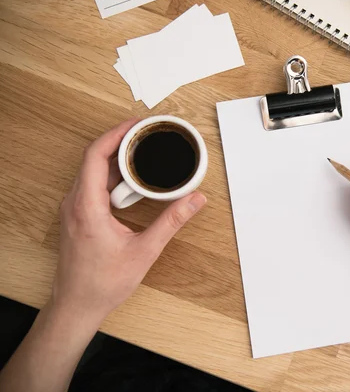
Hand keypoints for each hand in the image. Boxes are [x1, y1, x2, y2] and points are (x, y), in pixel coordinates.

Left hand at [53, 118, 206, 324]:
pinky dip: (112, 176)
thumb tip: (194, 200)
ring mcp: (74, 210)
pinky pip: (92, 186)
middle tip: (146, 135)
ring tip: (142, 153)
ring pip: (93, 172)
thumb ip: (171, 222)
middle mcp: (75, 203)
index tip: (137, 124)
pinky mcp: (78, 217)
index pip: (96, 155)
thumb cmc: (102, 283)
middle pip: (95, 158)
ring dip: (117, 160)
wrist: (77, 305)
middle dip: (121, 142)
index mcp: (86, 206)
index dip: (116, 134)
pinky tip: (131, 182)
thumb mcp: (144, 251)